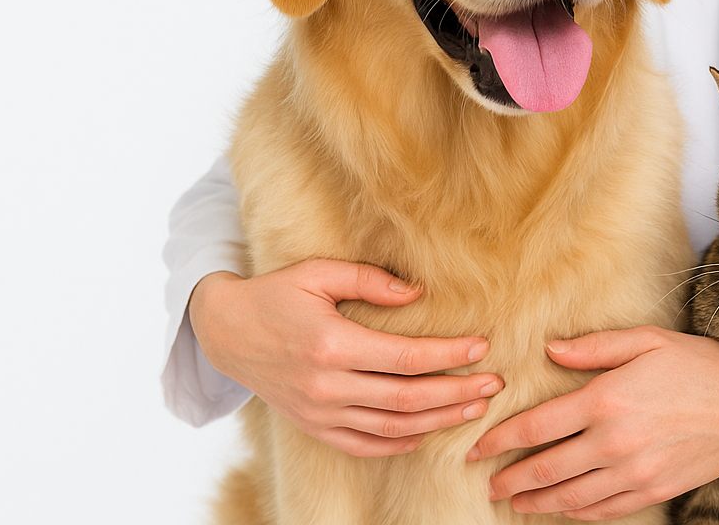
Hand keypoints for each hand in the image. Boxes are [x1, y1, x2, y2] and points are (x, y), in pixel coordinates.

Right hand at [188, 259, 502, 456]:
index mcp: (330, 345)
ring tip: (474, 408)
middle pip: (406, 399)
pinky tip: (427, 433)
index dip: (447, 355)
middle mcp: (326, 385)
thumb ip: (370, 281)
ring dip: (438, 421)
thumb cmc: (276, 294)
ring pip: (390, 427)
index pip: (404, 358)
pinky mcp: (312, 426)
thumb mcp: (318, 273)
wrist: (225, 332)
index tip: (482, 348)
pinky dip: (398, 444)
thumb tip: (417, 293)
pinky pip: (361, 445)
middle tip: (494, 383)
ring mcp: (318, 412)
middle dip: (456, 393)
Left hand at [470, 326, 718, 519]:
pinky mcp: (653, 490)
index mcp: (607, 399)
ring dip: (537, 502)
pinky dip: (578, 513)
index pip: (538, 426)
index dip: (501, 440)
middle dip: (511, 480)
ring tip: (516, 503)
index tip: (478, 448)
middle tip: (489, 485)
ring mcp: (634, 472)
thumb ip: (595, 347)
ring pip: (571, 497)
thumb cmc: (700, 366)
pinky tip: (565, 509)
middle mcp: (615, 441)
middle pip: (547, 469)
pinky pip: (605, 510)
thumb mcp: (647, 341)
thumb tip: (550, 351)